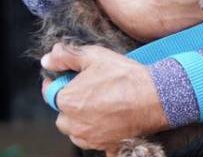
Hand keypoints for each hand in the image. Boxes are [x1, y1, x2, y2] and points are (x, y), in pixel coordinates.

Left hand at [40, 43, 167, 149]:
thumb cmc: (125, 77)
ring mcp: (89, 137)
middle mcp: (74, 123)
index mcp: (67, 100)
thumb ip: (66, 56)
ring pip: (76, 129)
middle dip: (71, 104)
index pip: (50, 93)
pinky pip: (93, 141)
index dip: (59, 82)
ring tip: (101, 105)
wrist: (155, 98)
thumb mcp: (94, 56)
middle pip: (63, 114)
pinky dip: (97, 133)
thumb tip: (47, 59)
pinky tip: (110, 120)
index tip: (71, 78)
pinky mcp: (105, 146)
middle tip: (90, 91)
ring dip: (81, 120)